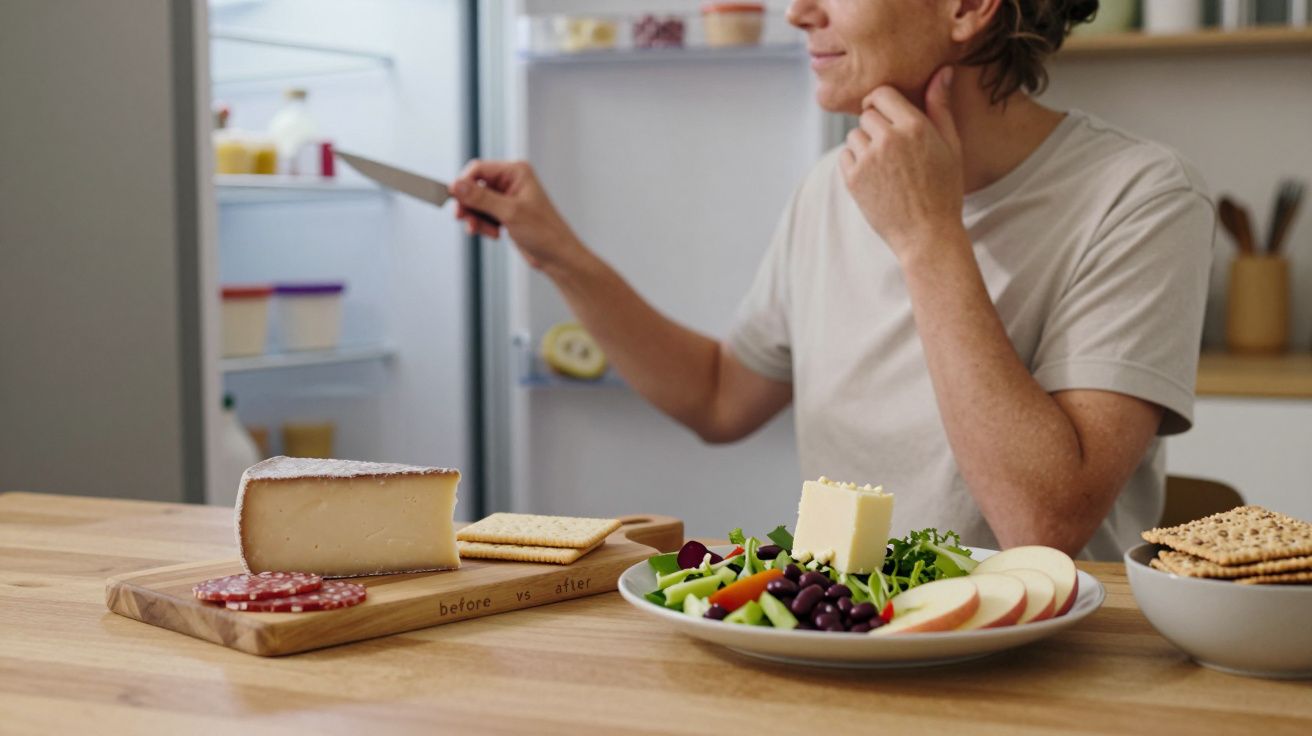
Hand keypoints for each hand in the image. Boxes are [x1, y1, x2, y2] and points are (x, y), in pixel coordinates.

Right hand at [450, 160, 581, 270]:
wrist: (557, 257)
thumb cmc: (544, 232)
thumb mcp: (510, 213)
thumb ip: (481, 198)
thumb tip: (456, 186)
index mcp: (516, 172)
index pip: (478, 169)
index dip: (463, 183)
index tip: (453, 199)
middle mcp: (510, 181)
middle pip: (474, 186)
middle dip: (469, 205)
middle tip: (464, 219)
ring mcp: (507, 198)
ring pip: (476, 203)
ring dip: (476, 219)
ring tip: (487, 232)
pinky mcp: (505, 213)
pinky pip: (483, 215)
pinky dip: (483, 225)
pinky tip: (495, 235)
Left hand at [839, 66, 965, 260]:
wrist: (927, 234)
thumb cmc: (944, 189)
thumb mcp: (951, 145)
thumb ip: (941, 106)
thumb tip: (943, 70)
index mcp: (915, 126)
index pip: (883, 93)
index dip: (882, 102)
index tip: (886, 114)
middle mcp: (889, 138)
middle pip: (867, 113)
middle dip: (876, 126)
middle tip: (892, 150)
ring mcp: (869, 159)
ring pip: (854, 135)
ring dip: (865, 145)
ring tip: (886, 168)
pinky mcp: (853, 179)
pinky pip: (845, 155)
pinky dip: (854, 164)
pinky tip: (875, 179)